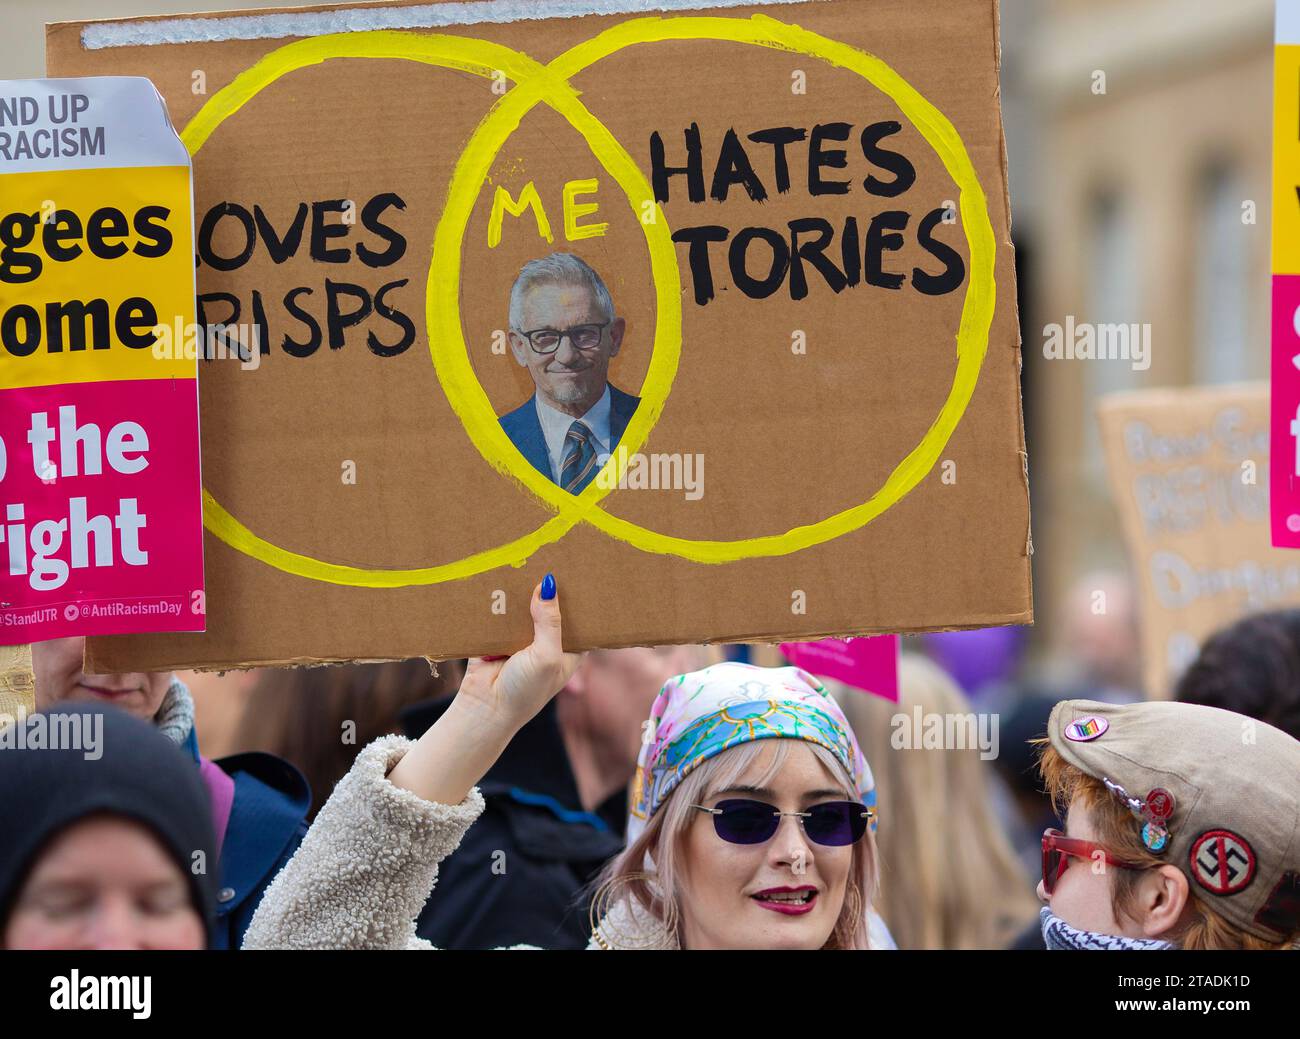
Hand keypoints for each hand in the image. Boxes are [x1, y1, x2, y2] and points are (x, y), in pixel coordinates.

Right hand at [386, 574, 578, 805]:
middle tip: (554, 551)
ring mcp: (522, 635)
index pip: (581, 617)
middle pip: (551, 606)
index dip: (582, 596)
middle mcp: (547, 639)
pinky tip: (502, 573)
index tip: (584, 568)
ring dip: (523, 588)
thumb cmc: (525, 690)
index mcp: (569, 648)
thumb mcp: (547, 656)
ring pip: (525, 604)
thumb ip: (550, 621)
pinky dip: (499, 597)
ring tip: (528, 554)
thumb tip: (548, 584)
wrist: (484, 708)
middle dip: (550, 587)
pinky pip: (499, 609)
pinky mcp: (496, 632)